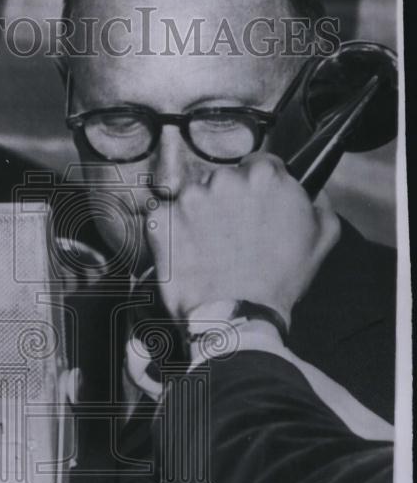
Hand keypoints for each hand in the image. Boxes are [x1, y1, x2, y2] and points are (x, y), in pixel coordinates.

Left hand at [147, 153, 339, 324]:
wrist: (237, 317)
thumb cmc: (277, 283)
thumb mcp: (320, 238)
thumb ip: (318, 203)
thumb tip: (312, 192)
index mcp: (264, 177)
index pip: (258, 164)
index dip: (256, 188)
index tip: (252, 206)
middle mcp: (224, 180)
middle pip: (224, 179)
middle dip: (227, 201)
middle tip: (232, 235)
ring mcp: (189, 199)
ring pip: (193, 196)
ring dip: (199, 215)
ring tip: (210, 248)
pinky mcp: (162, 220)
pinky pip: (163, 216)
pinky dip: (172, 231)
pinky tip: (187, 252)